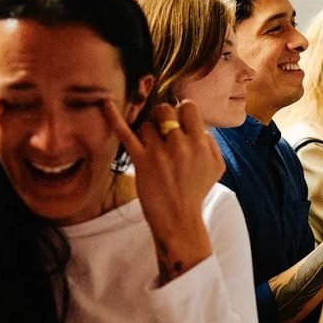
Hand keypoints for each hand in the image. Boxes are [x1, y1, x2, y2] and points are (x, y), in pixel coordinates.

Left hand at [102, 101, 222, 280]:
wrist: (179, 219)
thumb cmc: (197, 191)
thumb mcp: (216, 166)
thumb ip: (210, 142)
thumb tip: (198, 127)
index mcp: (200, 143)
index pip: (188, 108)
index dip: (182, 112)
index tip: (179, 122)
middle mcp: (180, 144)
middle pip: (165, 110)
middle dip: (162, 116)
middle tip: (162, 131)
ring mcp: (158, 151)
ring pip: (147, 123)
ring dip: (147, 132)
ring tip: (151, 148)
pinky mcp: (141, 160)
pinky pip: (125, 133)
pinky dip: (114, 117)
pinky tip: (105, 103)